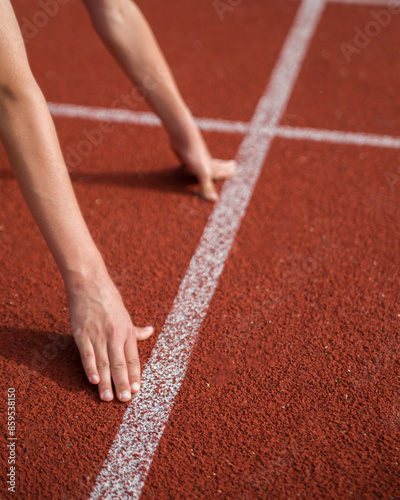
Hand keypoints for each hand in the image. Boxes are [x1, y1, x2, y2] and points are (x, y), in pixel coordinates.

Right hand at [66, 271, 153, 401]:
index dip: (135, 375)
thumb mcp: (125, 315)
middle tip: (125, 400)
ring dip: (106, 382)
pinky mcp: (81, 334)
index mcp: (126, 332)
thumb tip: (150, 331)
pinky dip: (90, 368)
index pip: (133, 358)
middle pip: (119, 364)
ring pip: (103, 363)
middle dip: (123, 383)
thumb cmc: (109, 300)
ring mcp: (97, 335)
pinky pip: (87, 354)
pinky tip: (93, 381)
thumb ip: (135, 329)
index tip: (137, 390)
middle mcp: (114, 335)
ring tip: (108, 398)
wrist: (90, 284)